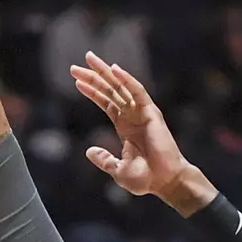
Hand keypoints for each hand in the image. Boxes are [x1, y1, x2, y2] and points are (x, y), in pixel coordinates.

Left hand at [72, 52, 215, 213]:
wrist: (165, 182)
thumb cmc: (146, 179)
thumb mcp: (117, 170)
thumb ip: (104, 159)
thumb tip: (89, 151)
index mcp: (125, 127)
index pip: (106, 102)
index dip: (92, 91)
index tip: (76, 81)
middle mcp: (132, 116)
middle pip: (110, 90)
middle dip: (93, 77)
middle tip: (75, 66)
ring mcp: (142, 113)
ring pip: (121, 87)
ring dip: (105, 73)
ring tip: (89, 59)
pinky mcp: (152, 113)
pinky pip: (138, 92)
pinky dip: (127, 79)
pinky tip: (114, 70)